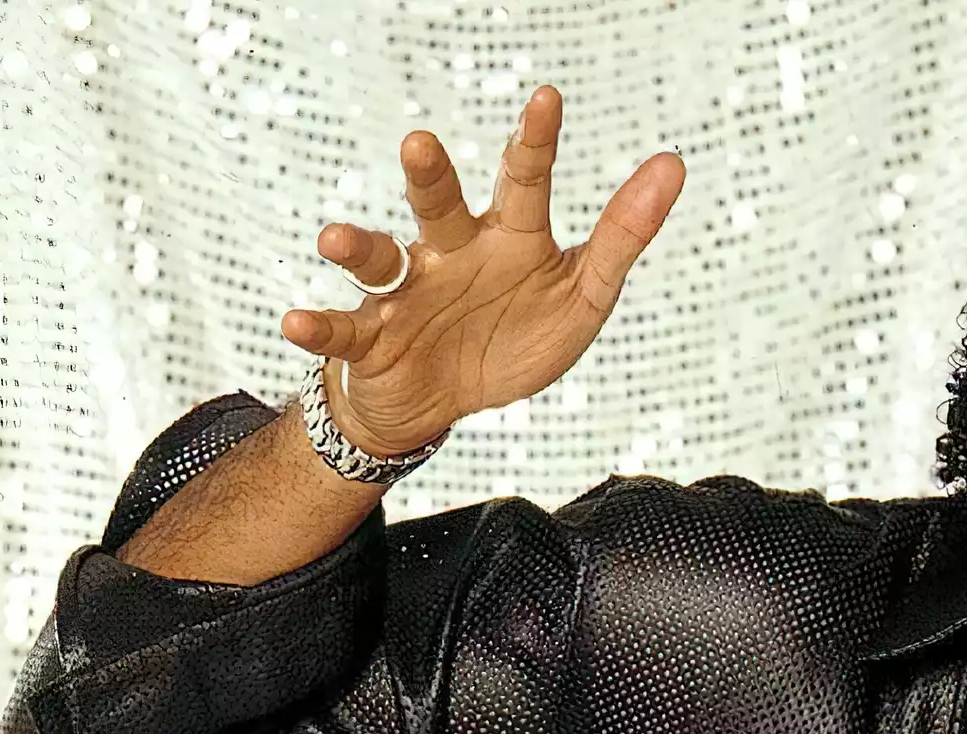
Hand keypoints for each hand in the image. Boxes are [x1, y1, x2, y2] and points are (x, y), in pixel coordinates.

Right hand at [279, 85, 684, 456]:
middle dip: (428, 177)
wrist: (450, 401)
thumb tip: (673, 162)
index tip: (548, 99)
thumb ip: (623, 235)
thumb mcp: (583, 294)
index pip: (523, 181)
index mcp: (508, 237)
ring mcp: (407, 292)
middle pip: (438, 205)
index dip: (535, 143)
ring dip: (357, 245)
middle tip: (419, 144)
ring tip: (334, 239)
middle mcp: (451, 252)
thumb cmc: (517, 336)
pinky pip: (343, 327)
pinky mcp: (373, 337)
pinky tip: (294, 321)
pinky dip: (318, 325)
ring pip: (380, 257)